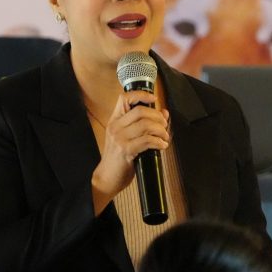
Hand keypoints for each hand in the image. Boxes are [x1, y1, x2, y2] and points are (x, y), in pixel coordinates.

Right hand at [90, 90, 169, 213]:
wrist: (107, 177)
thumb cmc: (118, 157)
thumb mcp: (127, 137)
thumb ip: (144, 124)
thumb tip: (164, 113)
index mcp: (114, 120)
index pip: (124, 98)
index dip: (141, 95)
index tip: (154, 99)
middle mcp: (115, 127)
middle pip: (140, 111)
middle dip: (157, 116)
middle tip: (164, 125)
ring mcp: (119, 139)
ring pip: (146, 125)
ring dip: (161, 130)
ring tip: (164, 137)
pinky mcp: (126, 151)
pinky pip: (147, 140)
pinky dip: (159, 142)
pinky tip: (162, 145)